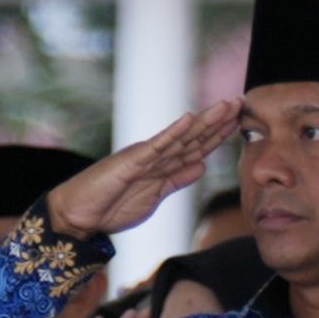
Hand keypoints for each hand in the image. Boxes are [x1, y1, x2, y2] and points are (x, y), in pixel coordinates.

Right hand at [46, 105, 237, 239]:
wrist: (77, 215)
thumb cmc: (111, 206)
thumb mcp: (155, 195)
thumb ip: (178, 179)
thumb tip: (202, 165)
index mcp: (163, 164)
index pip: (196, 146)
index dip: (218, 134)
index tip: (239, 120)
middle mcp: (156, 155)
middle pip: (193, 137)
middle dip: (218, 121)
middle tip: (241, 102)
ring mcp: (144, 156)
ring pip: (180, 137)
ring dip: (204, 122)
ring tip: (225, 106)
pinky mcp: (130, 162)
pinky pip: (156, 146)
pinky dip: (173, 133)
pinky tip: (189, 119)